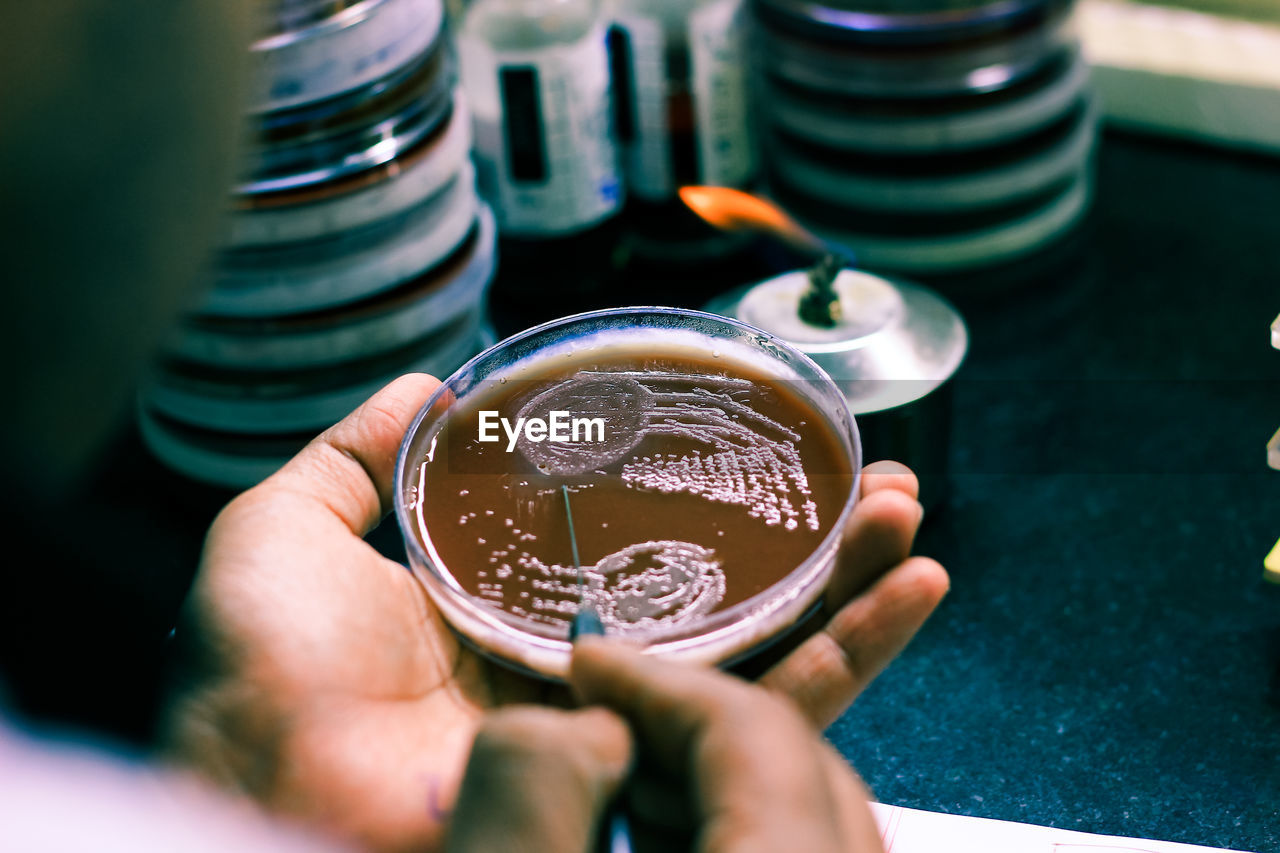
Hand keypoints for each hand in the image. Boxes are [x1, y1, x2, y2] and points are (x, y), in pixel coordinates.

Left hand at [162, 374, 945, 850]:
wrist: (282, 790)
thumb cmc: (268, 670)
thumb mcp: (287, 534)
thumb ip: (355, 461)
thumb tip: (427, 386)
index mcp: (512, 606)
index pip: (634, 537)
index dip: (705, 490)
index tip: (766, 438)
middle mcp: (580, 665)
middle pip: (719, 588)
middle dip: (802, 530)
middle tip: (873, 471)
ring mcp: (626, 722)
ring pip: (768, 645)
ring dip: (848, 577)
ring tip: (908, 512)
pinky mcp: (658, 770)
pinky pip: (771, 719)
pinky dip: (851, 656)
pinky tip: (911, 591)